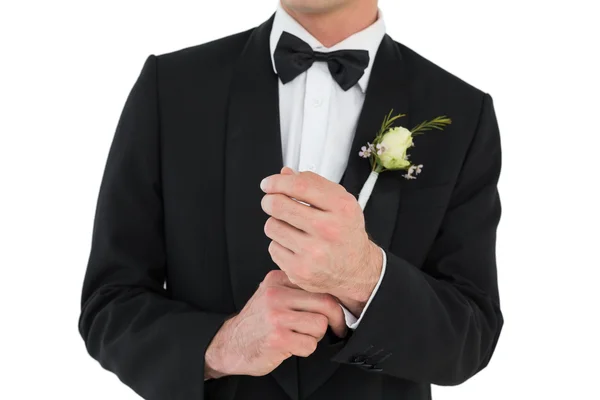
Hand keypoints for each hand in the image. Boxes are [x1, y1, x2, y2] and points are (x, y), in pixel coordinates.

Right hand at [204, 270, 346, 378]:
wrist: (230, 344)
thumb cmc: (258, 322)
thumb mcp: (272, 295)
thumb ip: (296, 290)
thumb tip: (335, 294)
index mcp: (277, 279)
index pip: (318, 284)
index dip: (335, 301)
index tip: (339, 311)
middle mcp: (276, 294)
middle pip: (326, 303)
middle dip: (336, 319)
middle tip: (338, 328)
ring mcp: (276, 315)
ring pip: (320, 325)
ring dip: (315, 336)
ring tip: (299, 335)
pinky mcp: (277, 337)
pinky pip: (310, 344)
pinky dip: (305, 349)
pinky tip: (290, 346)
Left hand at [260, 167, 382, 314]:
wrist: (356, 270)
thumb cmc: (345, 232)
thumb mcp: (340, 203)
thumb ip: (313, 184)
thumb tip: (284, 174)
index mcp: (341, 208)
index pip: (299, 186)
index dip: (277, 182)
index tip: (268, 183)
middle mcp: (329, 230)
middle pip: (278, 205)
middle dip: (270, 201)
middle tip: (272, 202)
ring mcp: (313, 253)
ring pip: (271, 226)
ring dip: (276, 223)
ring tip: (290, 227)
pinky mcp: (300, 271)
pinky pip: (273, 248)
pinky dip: (280, 245)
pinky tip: (294, 246)